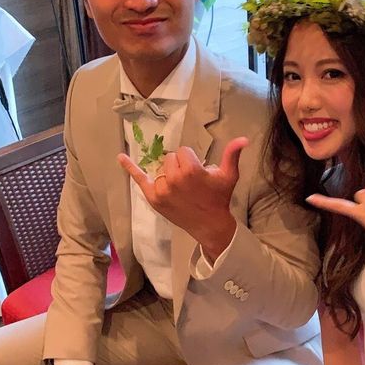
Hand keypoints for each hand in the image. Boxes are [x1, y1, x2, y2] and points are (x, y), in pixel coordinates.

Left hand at [118, 137, 248, 259]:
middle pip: (171, 159)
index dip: (192, 161)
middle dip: (180, 167)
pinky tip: (120, 157)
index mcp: (190, 170)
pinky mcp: (153, 198)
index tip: (198, 175)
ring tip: (181, 190)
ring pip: (161, 169)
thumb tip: (244, 139)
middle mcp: (173, 178)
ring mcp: (161, 189)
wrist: (210, 225)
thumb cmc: (219, 199)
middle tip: (191, 184)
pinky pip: (140, 179)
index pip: (183, 152)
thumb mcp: (228, 176)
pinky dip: (130, 168)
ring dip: (170, 175)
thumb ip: (232, 155)